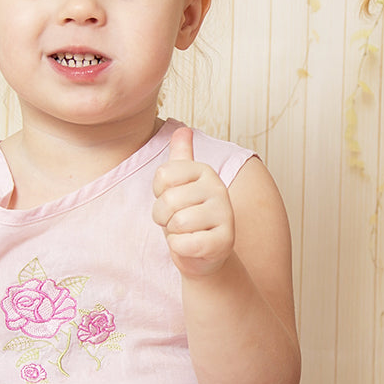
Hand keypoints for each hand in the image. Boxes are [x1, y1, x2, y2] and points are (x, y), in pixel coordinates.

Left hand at [152, 126, 235, 277]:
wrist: (204, 253)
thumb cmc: (188, 217)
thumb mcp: (181, 185)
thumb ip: (181, 157)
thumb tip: (183, 130)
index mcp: (205, 171)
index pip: (163, 175)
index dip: (158, 194)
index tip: (171, 200)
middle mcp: (218, 188)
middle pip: (169, 200)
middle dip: (163, 217)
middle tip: (176, 221)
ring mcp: (225, 215)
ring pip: (177, 223)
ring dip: (174, 233)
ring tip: (186, 232)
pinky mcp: (224, 241)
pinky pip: (184, 244)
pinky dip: (180, 248)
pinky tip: (192, 246)